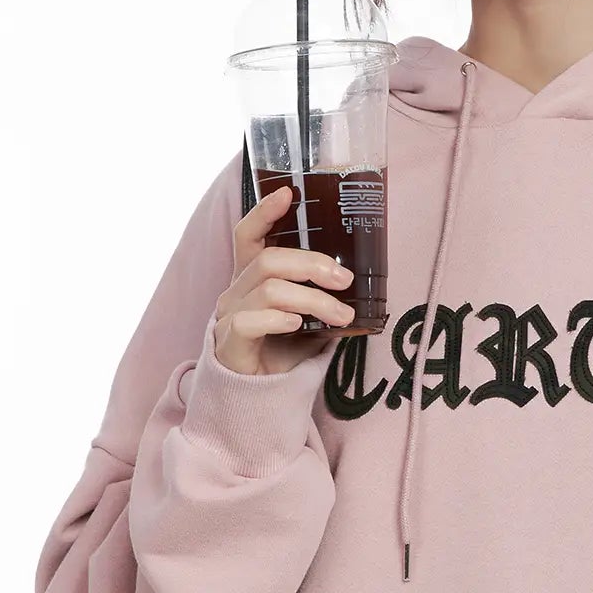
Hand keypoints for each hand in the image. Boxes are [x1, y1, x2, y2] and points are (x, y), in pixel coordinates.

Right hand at [213, 183, 355, 375]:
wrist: (260, 399)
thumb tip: (363, 282)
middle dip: (312, 265)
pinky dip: (279, 319)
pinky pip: (251, 321)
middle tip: (345, 281)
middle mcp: (236, 292)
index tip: (289, 193)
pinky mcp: (230, 344)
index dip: (264, 211)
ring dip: (313, 300)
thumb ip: (323, 296)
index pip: (249, 235)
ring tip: (341, 316)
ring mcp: (229, 317)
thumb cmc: (284, 352)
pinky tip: (297, 325)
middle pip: (269, 260)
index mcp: (252, 278)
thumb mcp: (310, 317)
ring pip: (270, 290)